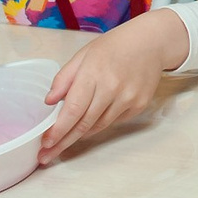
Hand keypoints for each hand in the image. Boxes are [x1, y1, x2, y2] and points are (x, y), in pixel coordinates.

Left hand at [40, 18, 174, 161]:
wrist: (152, 42)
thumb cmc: (115, 46)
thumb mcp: (84, 55)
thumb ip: (64, 78)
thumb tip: (49, 101)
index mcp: (93, 74)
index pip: (72, 110)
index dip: (58, 130)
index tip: (45, 144)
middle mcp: (112, 89)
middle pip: (83, 124)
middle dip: (63, 142)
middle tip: (47, 156)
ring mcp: (128, 99)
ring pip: (98, 126)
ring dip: (80, 135)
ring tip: (65, 141)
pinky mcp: (139, 105)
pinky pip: (114, 121)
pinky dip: (99, 124)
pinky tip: (92, 121)